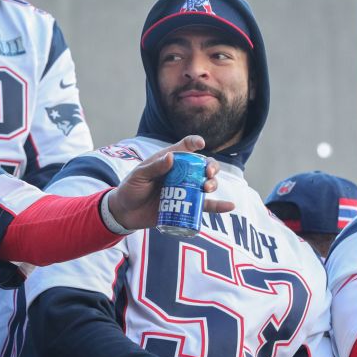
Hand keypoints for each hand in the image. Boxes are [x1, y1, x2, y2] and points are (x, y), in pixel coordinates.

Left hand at [105, 135, 234, 230]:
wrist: (125, 213)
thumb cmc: (130, 189)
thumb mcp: (138, 177)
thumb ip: (153, 168)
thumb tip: (172, 157)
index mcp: (169, 161)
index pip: (185, 147)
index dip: (194, 142)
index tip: (200, 144)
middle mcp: (181, 174)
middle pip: (202, 166)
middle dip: (211, 167)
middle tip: (208, 173)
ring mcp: (185, 190)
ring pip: (206, 184)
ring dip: (213, 184)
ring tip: (207, 188)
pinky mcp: (186, 207)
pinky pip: (206, 206)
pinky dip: (219, 206)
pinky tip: (230, 206)